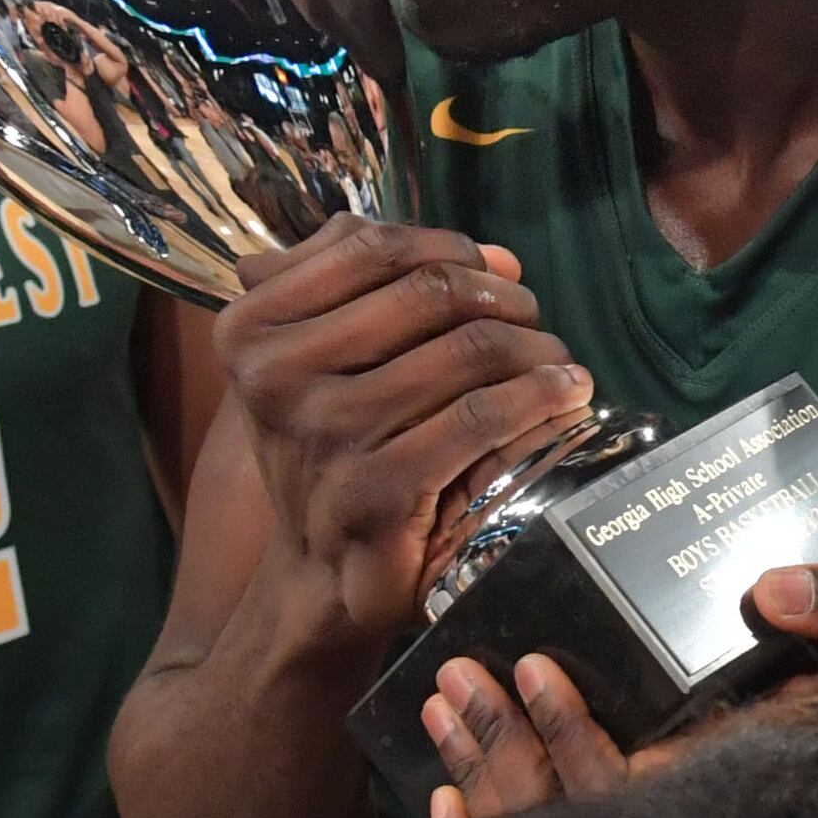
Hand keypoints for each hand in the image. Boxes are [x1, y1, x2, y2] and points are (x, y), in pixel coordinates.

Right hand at [218, 216, 596, 640]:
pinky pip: (481, 417)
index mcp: (252, 327)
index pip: (369, 247)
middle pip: (429, 289)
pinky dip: (538, 396)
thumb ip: (386, 288)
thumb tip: (498, 258)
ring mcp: (325, 434)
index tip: (487, 272)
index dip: (446, 247)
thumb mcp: (328, 355)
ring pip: (468, 348)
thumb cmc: (336, 446)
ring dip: (533, 345)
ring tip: (555, 358)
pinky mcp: (377, 490)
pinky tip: (565, 394)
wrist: (323, 570)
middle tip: (532, 316)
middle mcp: (275, 376)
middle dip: (501, 296)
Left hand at [422, 559, 817, 817]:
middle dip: (495, 747)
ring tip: (440, 707)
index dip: (568, 731)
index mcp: (723, 791)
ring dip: (477, 774)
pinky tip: (444, 800)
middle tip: (454, 679)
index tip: (533, 667)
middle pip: (555, 815)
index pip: (620, 784)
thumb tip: (775, 589)